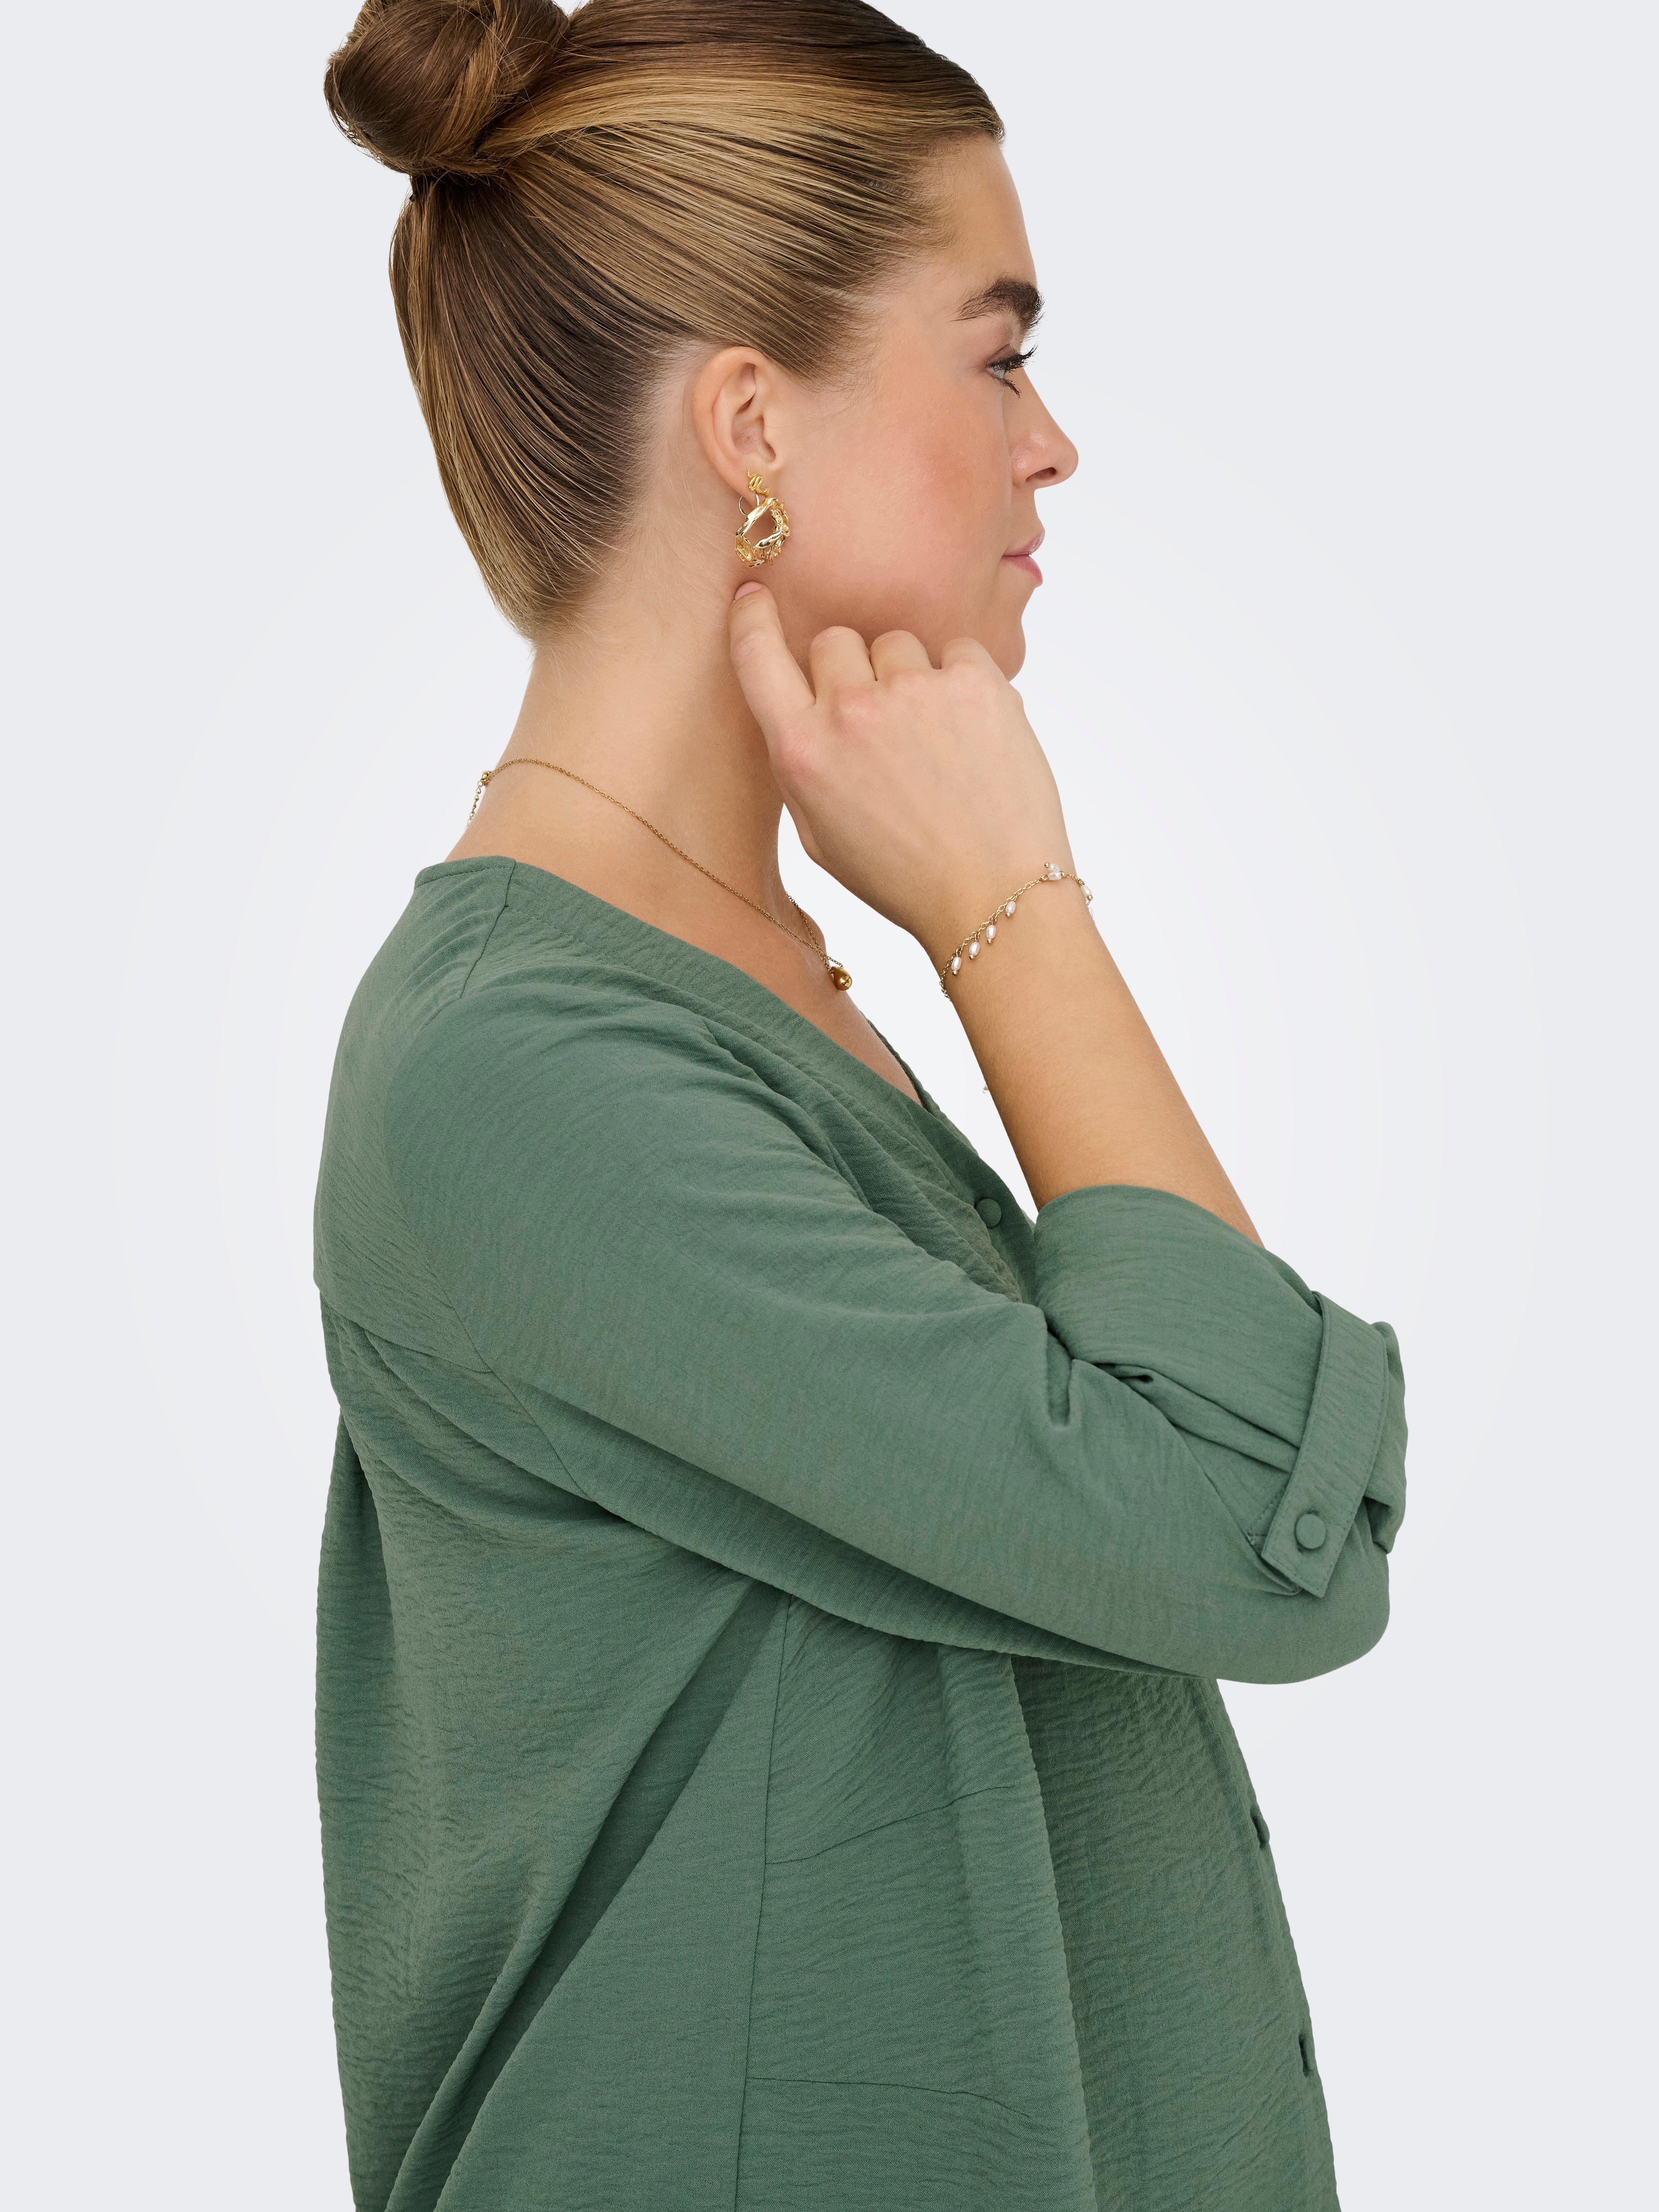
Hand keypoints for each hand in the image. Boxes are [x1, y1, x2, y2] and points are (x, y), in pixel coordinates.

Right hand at [728, 583, 1074, 960]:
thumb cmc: (906, 875)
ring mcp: (914, 692)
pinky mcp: (975, 683)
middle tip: (882, 721)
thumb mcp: (822, 834)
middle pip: (834, 641)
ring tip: (934, 738)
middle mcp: (850, 712)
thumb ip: (803, 761)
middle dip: (853, 669)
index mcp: (802, 752)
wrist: (993, 897)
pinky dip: (963, 681)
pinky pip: (958, 649)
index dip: (753, 619)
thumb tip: (802, 702)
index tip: (757, 597)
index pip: (758, 656)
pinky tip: (970, 733)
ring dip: (910, 676)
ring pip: (897, 643)